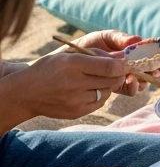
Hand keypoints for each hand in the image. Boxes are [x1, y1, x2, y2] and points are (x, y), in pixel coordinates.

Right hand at [10, 47, 134, 120]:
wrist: (26, 93)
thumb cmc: (49, 68)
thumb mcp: (68, 55)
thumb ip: (94, 56)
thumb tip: (121, 60)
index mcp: (73, 64)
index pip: (108, 67)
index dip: (123, 65)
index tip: (127, 63)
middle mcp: (75, 83)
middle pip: (111, 81)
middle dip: (119, 75)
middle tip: (118, 71)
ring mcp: (75, 100)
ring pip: (107, 93)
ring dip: (109, 85)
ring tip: (100, 80)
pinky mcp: (76, 112)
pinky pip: (99, 103)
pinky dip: (101, 96)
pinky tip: (92, 90)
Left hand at [77, 30, 159, 97]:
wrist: (69, 60)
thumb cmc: (89, 45)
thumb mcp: (105, 37)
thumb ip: (120, 39)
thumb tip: (137, 40)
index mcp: (132, 50)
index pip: (152, 55)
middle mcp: (131, 64)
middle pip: (151, 70)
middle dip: (157, 72)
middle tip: (157, 72)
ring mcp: (124, 76)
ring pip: (142, 81)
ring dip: (145, 80)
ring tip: (139, 76)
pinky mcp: (115, 86)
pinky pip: (129, 89)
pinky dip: (133, 86)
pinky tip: (130, 81)